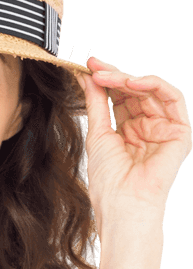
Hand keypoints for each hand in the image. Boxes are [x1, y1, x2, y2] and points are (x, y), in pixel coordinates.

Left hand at [78, 57, 190, 225]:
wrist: (122, 202)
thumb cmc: (108, 178)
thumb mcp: (97, 133)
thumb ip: (96, 103)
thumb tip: (88, 76)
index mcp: (127, 131)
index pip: (119, 97)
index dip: (105, 81)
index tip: (87, 66)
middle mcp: (148, 127)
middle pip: (134, 91)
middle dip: (114, 76)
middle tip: (95, 66)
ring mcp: (165, 128)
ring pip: (152, 91)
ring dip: (128, 79)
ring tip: (107, 75)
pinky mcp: (181, 132)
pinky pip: (173, 98)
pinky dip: (153, 85)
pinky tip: (133, 82)